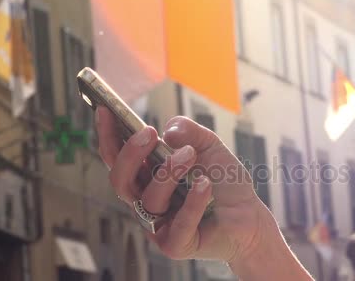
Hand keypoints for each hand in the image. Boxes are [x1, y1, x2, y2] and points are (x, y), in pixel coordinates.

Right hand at [95, 107, 273, 262]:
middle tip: (149, 134)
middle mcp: (146, 200)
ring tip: (190, 155)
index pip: (117, 157)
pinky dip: (193, 201)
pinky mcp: (176, 244)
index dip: (108, 135)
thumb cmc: (224, 181)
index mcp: (147, 176)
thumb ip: (190, 132)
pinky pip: (178, 224)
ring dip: (169, 173)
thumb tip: (168, 131)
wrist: (250, 216)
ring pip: (150, 199)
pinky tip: (205, 184)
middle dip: (131, 154)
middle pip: (121, 181)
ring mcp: (159, 225)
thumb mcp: (209, 146)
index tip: (104, 109)